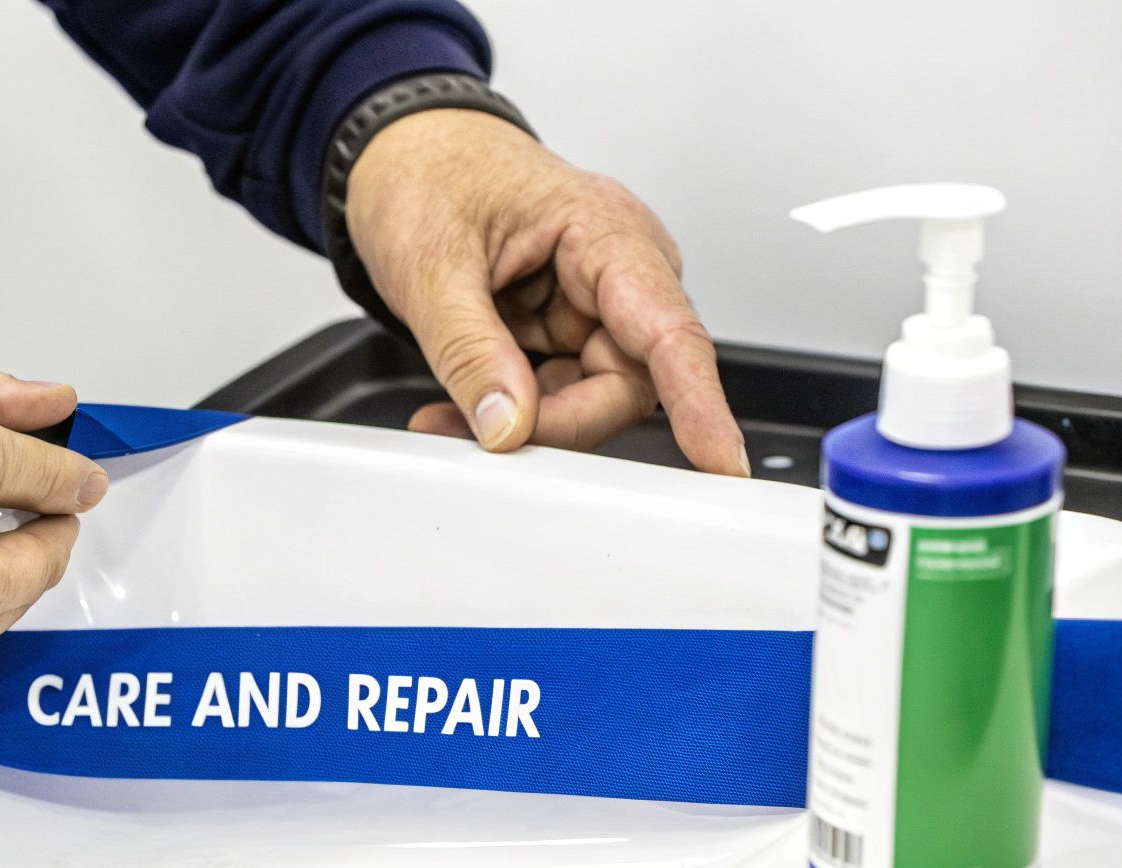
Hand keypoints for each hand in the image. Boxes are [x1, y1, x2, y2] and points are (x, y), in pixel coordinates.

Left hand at [345, 109, 748, 475]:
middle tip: (489, 433)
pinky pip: (554, 390)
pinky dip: (511, 407)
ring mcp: (589, 302)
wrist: (401, 152)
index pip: (669, 331)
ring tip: (451, 414)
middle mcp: (614, 269)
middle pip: (628, 381)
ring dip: (528, 420)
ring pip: (590, 396)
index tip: (720, 460)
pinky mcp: (561, 327)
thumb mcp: (431, 265)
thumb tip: (507, 424)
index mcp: (604, 231)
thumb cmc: (427, 174)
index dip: (699, 404)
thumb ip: (470, 350)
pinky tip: (464, 404)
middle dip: (560, 421)